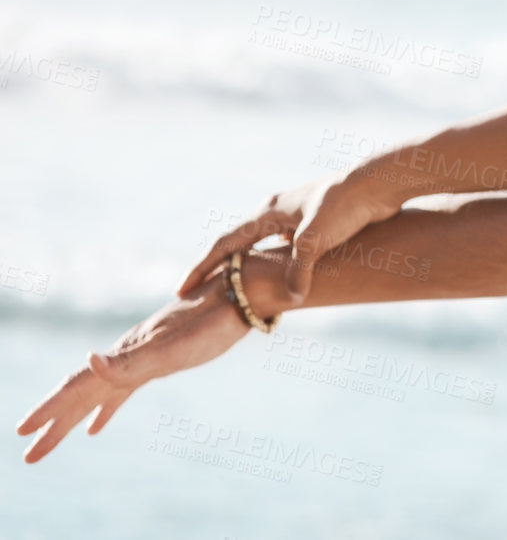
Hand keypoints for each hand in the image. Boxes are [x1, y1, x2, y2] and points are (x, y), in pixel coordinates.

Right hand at [15, 271, 249, 462]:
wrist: (243, 291)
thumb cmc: (212, 321)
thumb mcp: (173, 346)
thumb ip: (131, 360)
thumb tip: (88, 362)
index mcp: (124, 355)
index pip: (77, 387)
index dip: (49, 411)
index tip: (21, 433)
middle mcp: (127, 355)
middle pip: (81, 395)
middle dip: (53, 424)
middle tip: (28, 456)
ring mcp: (143, 356)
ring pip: (98, 394)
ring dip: (73, 418)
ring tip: (51, 440)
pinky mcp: (162, 358)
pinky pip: (122, 390)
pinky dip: (106, 408)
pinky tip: (98, 425)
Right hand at [178, 173, 398, 303]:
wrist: (378, 184)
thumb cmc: (345, 206)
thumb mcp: (316, 240)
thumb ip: (300, 270)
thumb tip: (292, 299)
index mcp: (267, 212)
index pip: (225, 244)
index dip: (202, 269)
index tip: (180, 290)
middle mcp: (276, 211)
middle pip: (237, 243)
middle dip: (218, 268)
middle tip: (198, 292)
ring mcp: (294, 215)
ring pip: (262, 244)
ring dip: (247, 264)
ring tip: (233, 285)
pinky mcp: (314, 220)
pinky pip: (285, 246)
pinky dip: (275, 261)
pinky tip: (279, 274)